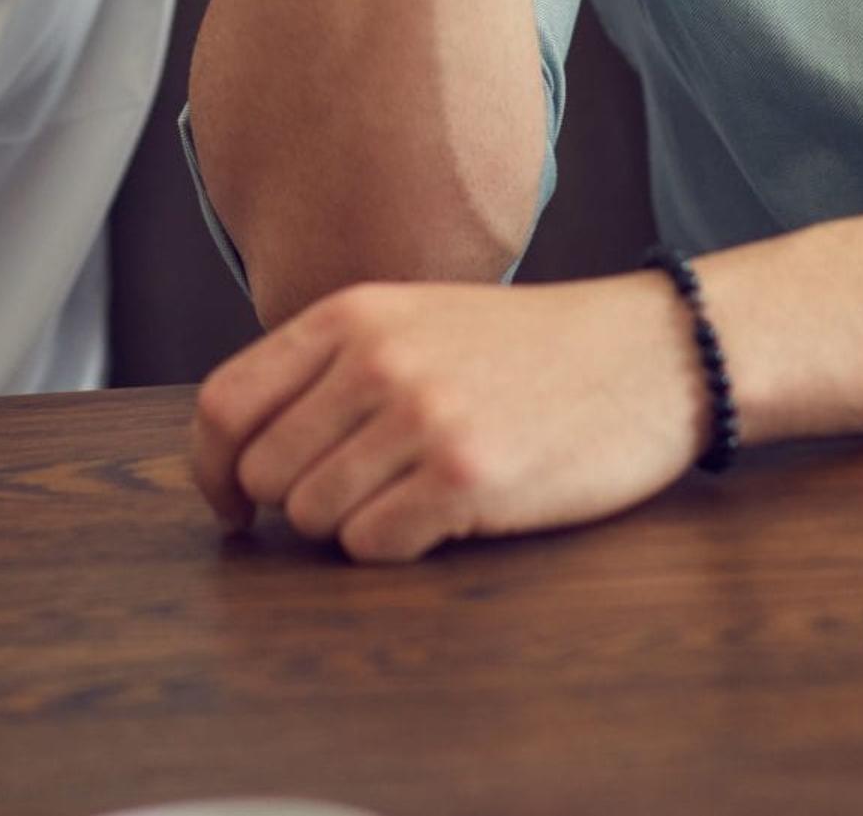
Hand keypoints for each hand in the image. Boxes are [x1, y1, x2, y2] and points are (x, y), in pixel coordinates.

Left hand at [187, 274, 705, 562]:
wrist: (651, 355)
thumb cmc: (532, 351)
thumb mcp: (416, 321)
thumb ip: (332, 366)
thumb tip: (244, 451)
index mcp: (351, 315)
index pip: (223, 403)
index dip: (211, 470)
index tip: (231, 506)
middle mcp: (374, 359)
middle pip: (264, 472)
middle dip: (296, 504)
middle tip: (358, 499)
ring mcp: (418, 416)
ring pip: (313, 517)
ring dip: (352, 527)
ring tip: (413, 497)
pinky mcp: (464, 476)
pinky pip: (373, 546)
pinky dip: (397, 548)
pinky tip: (446, 516)